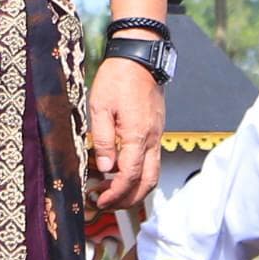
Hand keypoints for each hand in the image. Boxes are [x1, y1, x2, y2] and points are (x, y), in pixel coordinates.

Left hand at [85, 57, 164, 213]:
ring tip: (113, 192)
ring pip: (153, 173)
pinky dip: (140, 174)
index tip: (100, 200)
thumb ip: (104, 139)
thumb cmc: (118, 77)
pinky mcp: (157, 129)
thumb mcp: (100, 107)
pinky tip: (122, 172)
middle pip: (147, 182)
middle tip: (106, 203)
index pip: (130, 176)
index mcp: (137, 135)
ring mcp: (157, 134)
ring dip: (135, 189)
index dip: (115, 193)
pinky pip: (153, 160)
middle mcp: (152, 138)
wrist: (140, 56)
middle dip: (128, 199)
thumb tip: (106, 168)